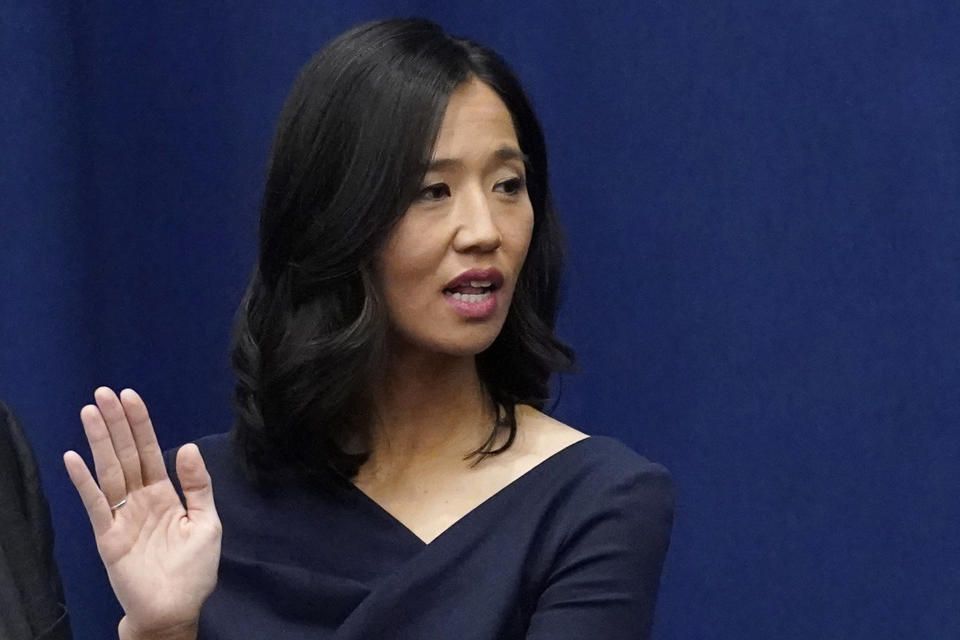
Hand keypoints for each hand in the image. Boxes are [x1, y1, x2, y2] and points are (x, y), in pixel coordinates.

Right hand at [64, 388, 220, 637]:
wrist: (175, 610)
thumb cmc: (193, 570)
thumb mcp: (207, 522)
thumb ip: (198, 485)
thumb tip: (187, 447)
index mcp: (164, 495)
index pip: (149, 452)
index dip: (140, 425)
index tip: (130, 397)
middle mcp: (140, 500)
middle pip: (126, 454)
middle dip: (115, 423)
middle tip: (103, 393)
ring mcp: (122, 516)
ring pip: (109, 470)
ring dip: (99, 441)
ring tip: (89, 412)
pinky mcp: (107, 535)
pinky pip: (95, 503)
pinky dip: (83, 481)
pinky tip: (74, 457)